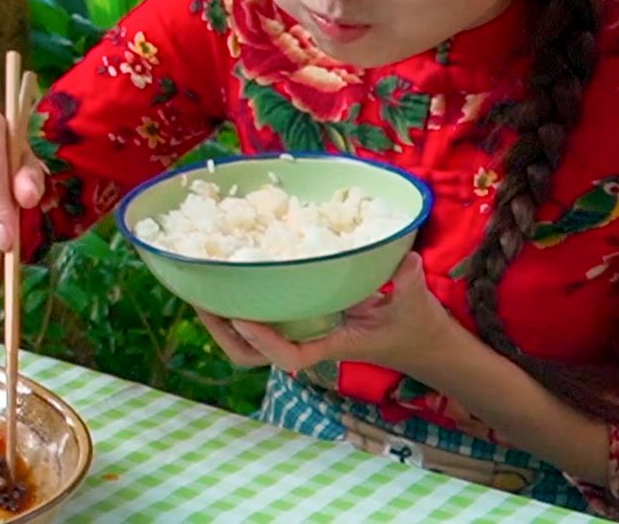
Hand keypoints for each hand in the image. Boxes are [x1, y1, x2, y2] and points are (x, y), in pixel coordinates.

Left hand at [195, 253, 455, 374]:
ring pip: (249, 344)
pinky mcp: (299, 321)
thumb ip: (409, 283)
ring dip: (222, 321)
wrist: (418, 341)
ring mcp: (300, 333)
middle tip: (200, 299)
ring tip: (199, 287)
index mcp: (333, 342)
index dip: (264, 342)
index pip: (292, 356)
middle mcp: (308, 340)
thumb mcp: (415, 302)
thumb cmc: (415, 323)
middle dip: (224, 333)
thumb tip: (406, 262)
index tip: (241, 317)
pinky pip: (260, 321)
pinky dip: (238, 304)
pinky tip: (227, 277)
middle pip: (254, 355)